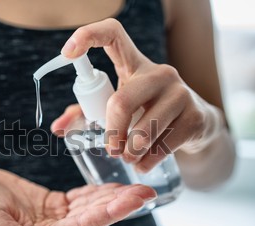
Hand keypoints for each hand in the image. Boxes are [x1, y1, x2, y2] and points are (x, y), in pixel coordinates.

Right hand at [0, 169, 155, 225]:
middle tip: (147, 192)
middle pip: (94, 218)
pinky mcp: (57, 205)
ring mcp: (57, 219)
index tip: (133, 201)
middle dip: (120, 205)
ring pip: (91, 208)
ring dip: (115, 197)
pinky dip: (99, 192)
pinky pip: (82, 198)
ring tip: (139, 187)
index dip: (109, 214)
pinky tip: (116, 186)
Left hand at [52, 18, 224, 172]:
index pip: (114, 35)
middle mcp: (159, 73)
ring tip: (128, 156)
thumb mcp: (119, 107)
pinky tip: (143, 163)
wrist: (196, 124)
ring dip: (129, 152)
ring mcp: (181, 93)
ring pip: (143, 131)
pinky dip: (146, 162)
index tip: (68, 52)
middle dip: (111, 133)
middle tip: (110, 149)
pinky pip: (162, 146)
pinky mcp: (195, 116)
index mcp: (134, 64)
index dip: (89, 36)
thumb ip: (87, 112)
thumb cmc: (146, 112)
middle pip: (122, 102)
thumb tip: (57, 128)